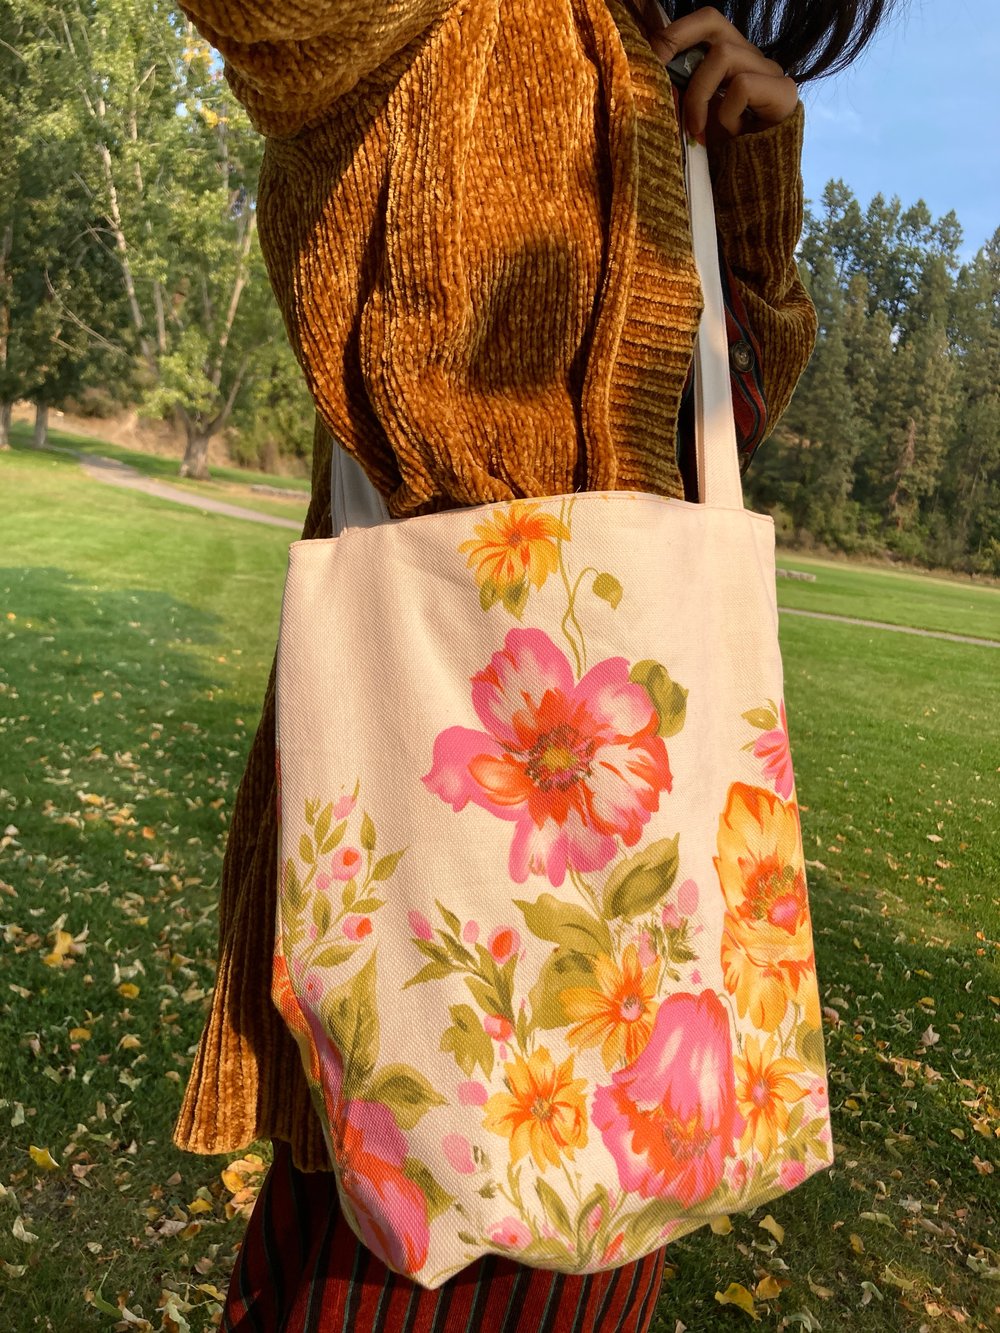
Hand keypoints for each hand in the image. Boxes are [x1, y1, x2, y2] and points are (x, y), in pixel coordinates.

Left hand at [640, 3, 798, 139]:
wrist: (757, 182)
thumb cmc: (723, 152)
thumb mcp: (693, 119)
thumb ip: (679, 94)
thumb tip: (648, 75)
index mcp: (728, 59)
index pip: (702, 25)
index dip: (672, 34)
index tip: (649, 59)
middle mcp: (749, 57)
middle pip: (712, 20)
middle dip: (677, 38)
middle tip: (659, 67)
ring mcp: (768, 71)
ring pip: (723, 54)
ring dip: (699, 93)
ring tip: (696, 129)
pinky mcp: (784, 92)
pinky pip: (742, 86)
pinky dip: (727, 113)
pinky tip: (733, 134)